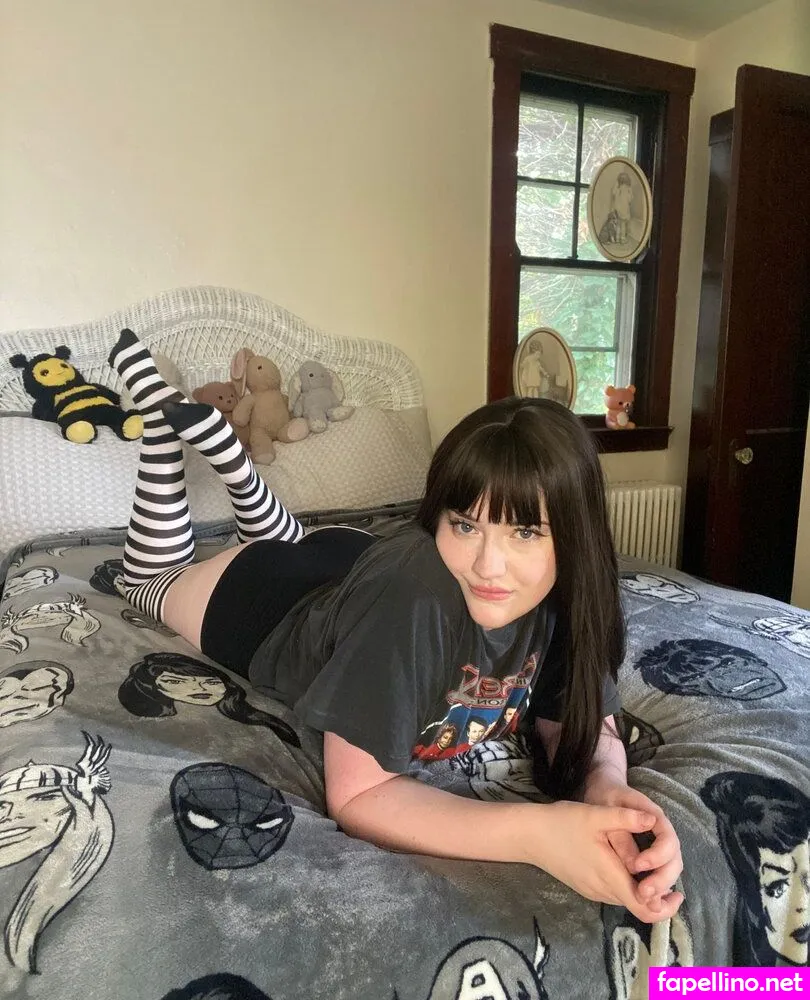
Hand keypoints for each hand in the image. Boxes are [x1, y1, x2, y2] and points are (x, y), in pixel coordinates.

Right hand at [532, 800, 679, 922]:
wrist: (530, 835)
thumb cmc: (561, 823)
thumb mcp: (595, 815)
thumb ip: (625, 818)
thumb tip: (654, 820)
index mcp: (609, 875)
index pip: (644, 907)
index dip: (664, 906)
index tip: (678, 893)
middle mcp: (602, 890)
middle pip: (637, 907)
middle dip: (658, 899)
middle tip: (672, 886)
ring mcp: (592, 890)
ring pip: (625, 901)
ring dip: (643, 894)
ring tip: (655, 874)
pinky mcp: (585, 886)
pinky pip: (614, 894)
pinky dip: (628, 889)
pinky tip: (631, 871)